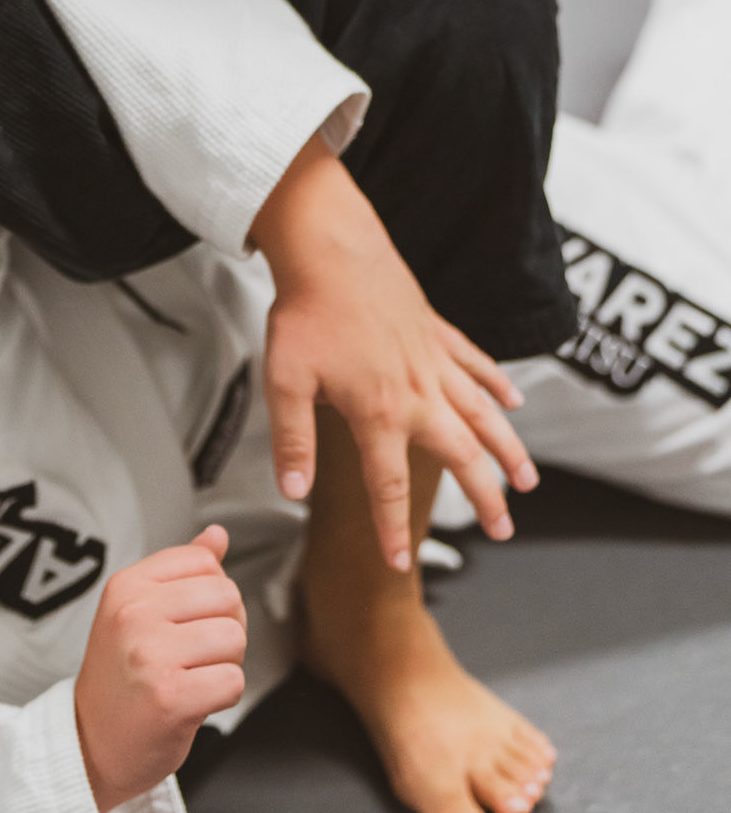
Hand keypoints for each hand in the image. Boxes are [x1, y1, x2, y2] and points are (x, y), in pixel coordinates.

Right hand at [74, 526, 245, 812]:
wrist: (89, 745)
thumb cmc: (121, 678)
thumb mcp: (137, 612)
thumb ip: (181, 571)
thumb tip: (218, 535)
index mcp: (127, 586)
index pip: (204, 561)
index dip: (212, 593)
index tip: (188, 621)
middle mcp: (134, 613)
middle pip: (227, 597)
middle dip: (225, 628)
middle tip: (192, 656)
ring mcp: (150, 655)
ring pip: (235, 638)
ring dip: (226, 664)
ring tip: (191, 678)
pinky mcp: (170, 698)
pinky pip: (233, 681)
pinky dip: (223, 696)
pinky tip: (193, 702)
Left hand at [253, 135, 537, 571]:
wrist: (330, 250)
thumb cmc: (305, 314)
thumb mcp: (284, 381)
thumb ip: (293, 440)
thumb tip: (294, 491)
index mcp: (379, 412)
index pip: (389, 485)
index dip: (394, 527)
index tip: (399, 562)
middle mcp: (418, 393)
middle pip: (463, 456)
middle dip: (485, 498)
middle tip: (504, 531)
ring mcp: (434, 361)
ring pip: (483, 414)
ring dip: (508, 450)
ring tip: (528, 481)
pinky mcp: (438, 331)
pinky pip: (477, 364)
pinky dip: (497, 385)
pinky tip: (513, 401)